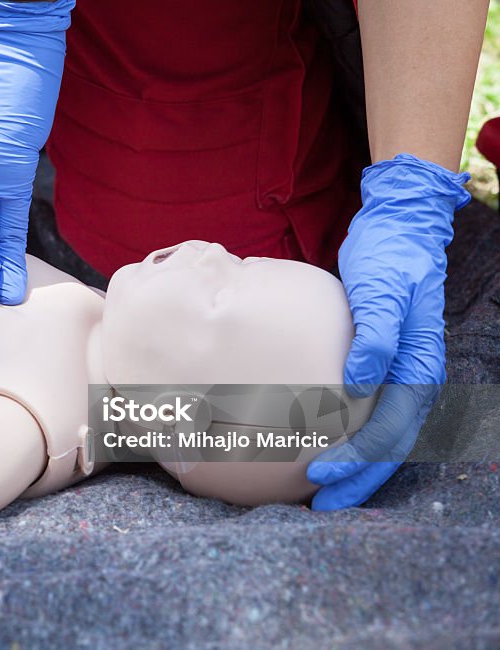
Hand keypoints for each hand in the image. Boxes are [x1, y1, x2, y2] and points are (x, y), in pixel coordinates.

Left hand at [308, 153, 469, 509]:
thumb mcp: (381, 291)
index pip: (390, 431)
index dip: (356, 460)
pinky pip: (373, 417)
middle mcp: (415, 380)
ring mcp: (402, 375)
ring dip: (356, 468)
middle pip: (390, 447)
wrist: (398, 231)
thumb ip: (375, 337)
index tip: (318, 475)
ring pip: (385, 438)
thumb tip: (359, 384)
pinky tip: (326, 450)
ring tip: (321, 493)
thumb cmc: (388, 259)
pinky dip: (353, 441)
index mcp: (419, 368)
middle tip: (317, 504)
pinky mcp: (384, 367)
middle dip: (356, 480)